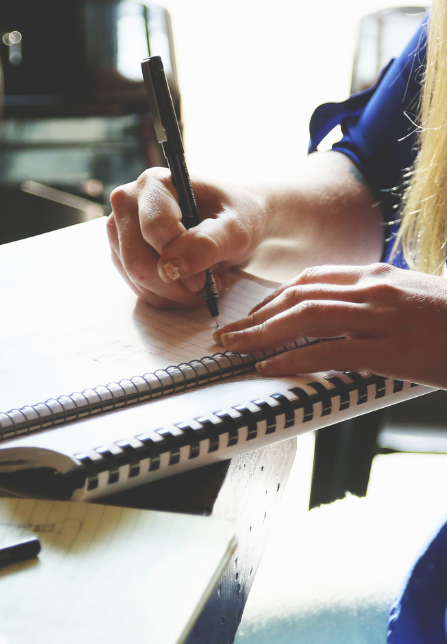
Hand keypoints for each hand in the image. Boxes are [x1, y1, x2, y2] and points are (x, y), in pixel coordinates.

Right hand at [107, 168, 266, 308]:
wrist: (231, 221)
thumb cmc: (235, 216)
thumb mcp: (236, 228)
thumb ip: (207, 244)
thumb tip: (170, 268)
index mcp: (155, 183)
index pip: (154, 229)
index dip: (180, 258)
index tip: (205, 277)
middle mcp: (128, 202)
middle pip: (137, 260)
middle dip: (173, 284)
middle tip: (205, 287)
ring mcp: (119, 230)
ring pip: (134, 278)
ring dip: (171, 292)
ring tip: (201, 283)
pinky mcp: (121, 253)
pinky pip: (136, 287)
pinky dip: (164, 295)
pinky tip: (186, 285)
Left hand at [212, 263, 446, 386]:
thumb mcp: (417, 300)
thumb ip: (380, 302)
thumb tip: (348, 316)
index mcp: (380, 275)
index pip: (312, 279)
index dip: (274, 297)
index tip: (252, 314)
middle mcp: (375, 289)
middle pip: (298, 295)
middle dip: (256, 315)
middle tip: (227, 334)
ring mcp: (382, 317)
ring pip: (304, 318)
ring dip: (260, 334)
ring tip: (234, 349)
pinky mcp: (390, 349)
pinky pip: (327, 351)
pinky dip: (291, 359)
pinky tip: (267, 367)